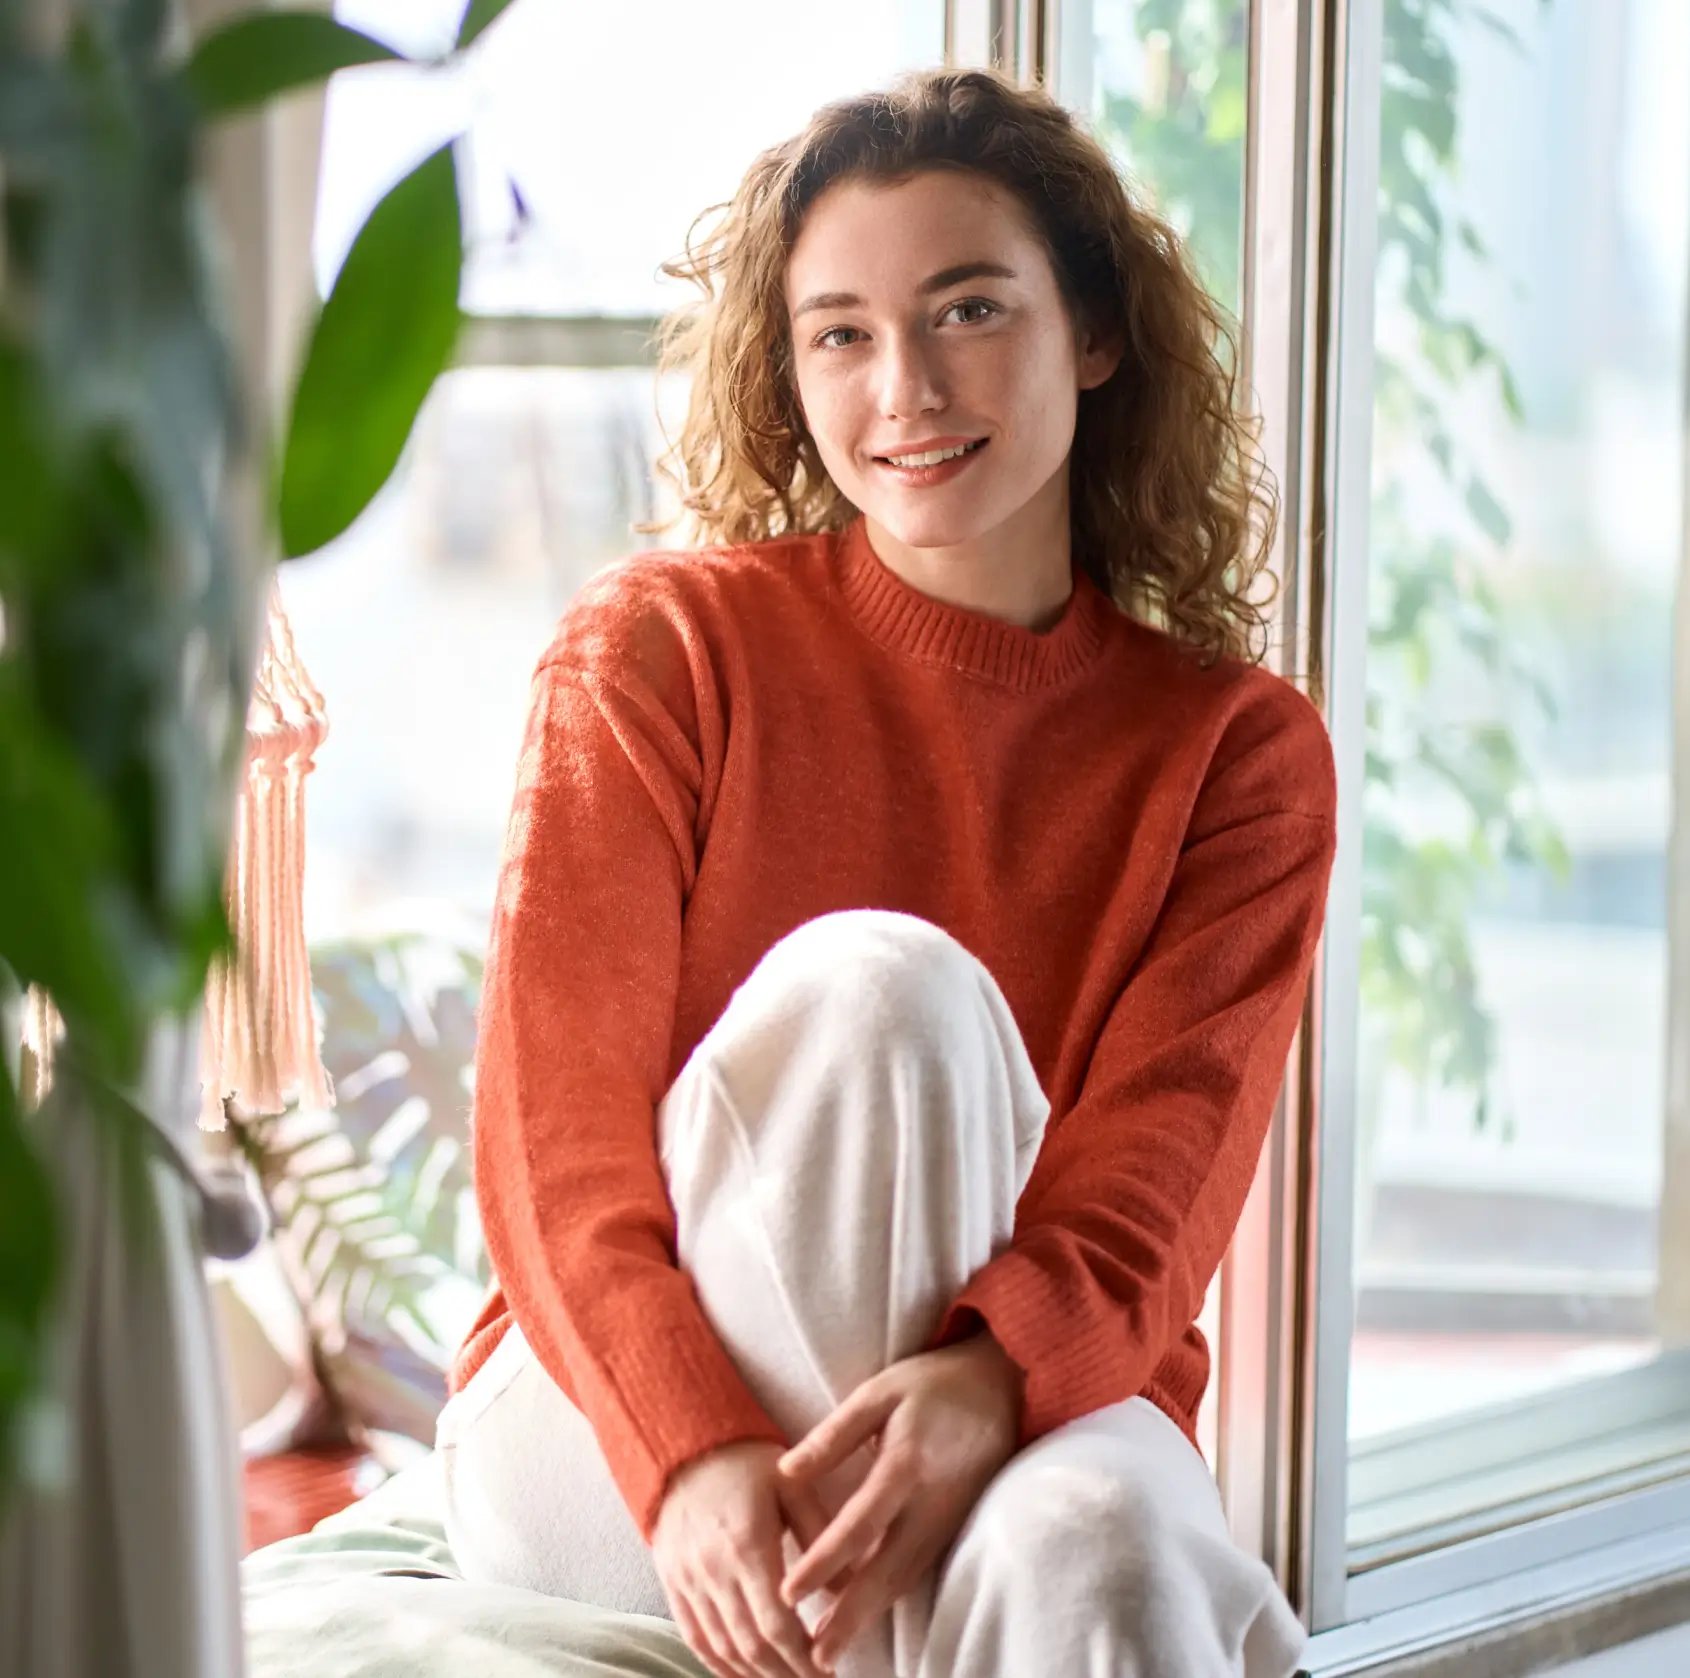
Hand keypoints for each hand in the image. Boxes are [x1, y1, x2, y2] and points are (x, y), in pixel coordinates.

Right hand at [652, 1439, 831, 1677]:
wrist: (685, 1446)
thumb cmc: (746, 1462)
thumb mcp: (793, 1483)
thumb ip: (820, 1531)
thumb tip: (847, 1585)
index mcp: (747, 1545)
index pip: (776, 1623)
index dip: (803, 1658)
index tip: (829, 1672)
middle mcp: (713, 1570)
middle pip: (752, 1644)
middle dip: (787, 1674)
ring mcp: (689, 1581)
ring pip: (724, 1648)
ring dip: (757, 1675)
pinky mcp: (673, 1584)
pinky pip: (696, 1638)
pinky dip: (721, 1665)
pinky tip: (744, 1675)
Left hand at [776, 1334, 1023, 1670]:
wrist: (1002, 1386)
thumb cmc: (933, 1385)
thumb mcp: (880, 1392)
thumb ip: (834, 1434)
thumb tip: (785, 1471)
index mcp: (908, 1464)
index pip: (860, 1524)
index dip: (824, 1561)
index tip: (788, 1593)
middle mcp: (931, 1502)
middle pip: (886, 1569)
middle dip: (849, 1616)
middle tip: (812, 1655)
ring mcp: (949, 1519)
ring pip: (905, 1578)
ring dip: (868, 1615)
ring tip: (830, 1648)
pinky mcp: (955, 1526)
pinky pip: (918, 1569)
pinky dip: (890, 1597)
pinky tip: (865, 1613)